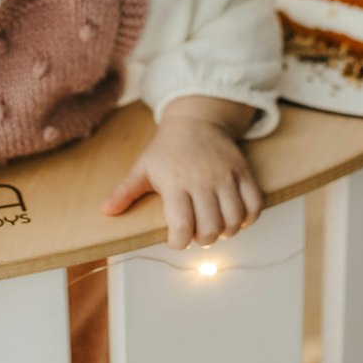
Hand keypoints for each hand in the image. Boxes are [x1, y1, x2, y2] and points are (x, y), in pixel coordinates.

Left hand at [101, 97, 263, 249]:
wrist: (196, 119)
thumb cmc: (167, 149)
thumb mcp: (143, 167)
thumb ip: (126, 191)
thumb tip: (106, 211)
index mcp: (175, 183)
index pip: (182, 227)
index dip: (179, 242)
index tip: (176, 239)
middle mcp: (202, 181)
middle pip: (210, 229)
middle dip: (203, 239)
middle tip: (196, 232)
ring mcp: (225, 176)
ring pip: (234, 220)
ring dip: (226, 232)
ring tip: (216, 226)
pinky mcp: (243, 172)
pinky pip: (255, 204)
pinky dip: (249, 218)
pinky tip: (236, 217)